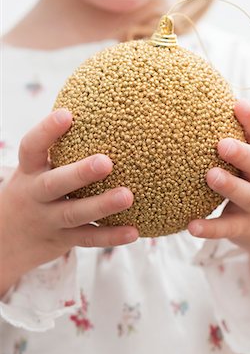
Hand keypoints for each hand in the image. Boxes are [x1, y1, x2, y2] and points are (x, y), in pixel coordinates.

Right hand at [0, 109, 138, 295]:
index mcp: (29, 171)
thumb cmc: (32, 192)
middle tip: (106, 162)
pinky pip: (88, 238)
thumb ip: (58, 150)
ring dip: (101, 205)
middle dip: (79, 173)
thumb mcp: (35, 170)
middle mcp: (35, 195)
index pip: (32, 148)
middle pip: (54, 184)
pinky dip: (110, 236)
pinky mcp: (63, 239)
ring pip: (74, 213)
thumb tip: (98, 113)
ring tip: (127, 196)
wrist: (5, 240)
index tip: (67, 114)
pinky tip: (133, 232)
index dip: (46, 131)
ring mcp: (49, 219)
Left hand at [188, 99, 249, 255]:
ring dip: (230, 185)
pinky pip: (228, 228)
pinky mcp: (244, 227)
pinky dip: (211, 228)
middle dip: (242, 153)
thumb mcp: (247, 163)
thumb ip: (230, 142)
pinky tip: (192, 226)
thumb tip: (194, 111)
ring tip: (210, 176)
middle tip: (222, 144)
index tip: (238, 104)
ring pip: (247, 194)